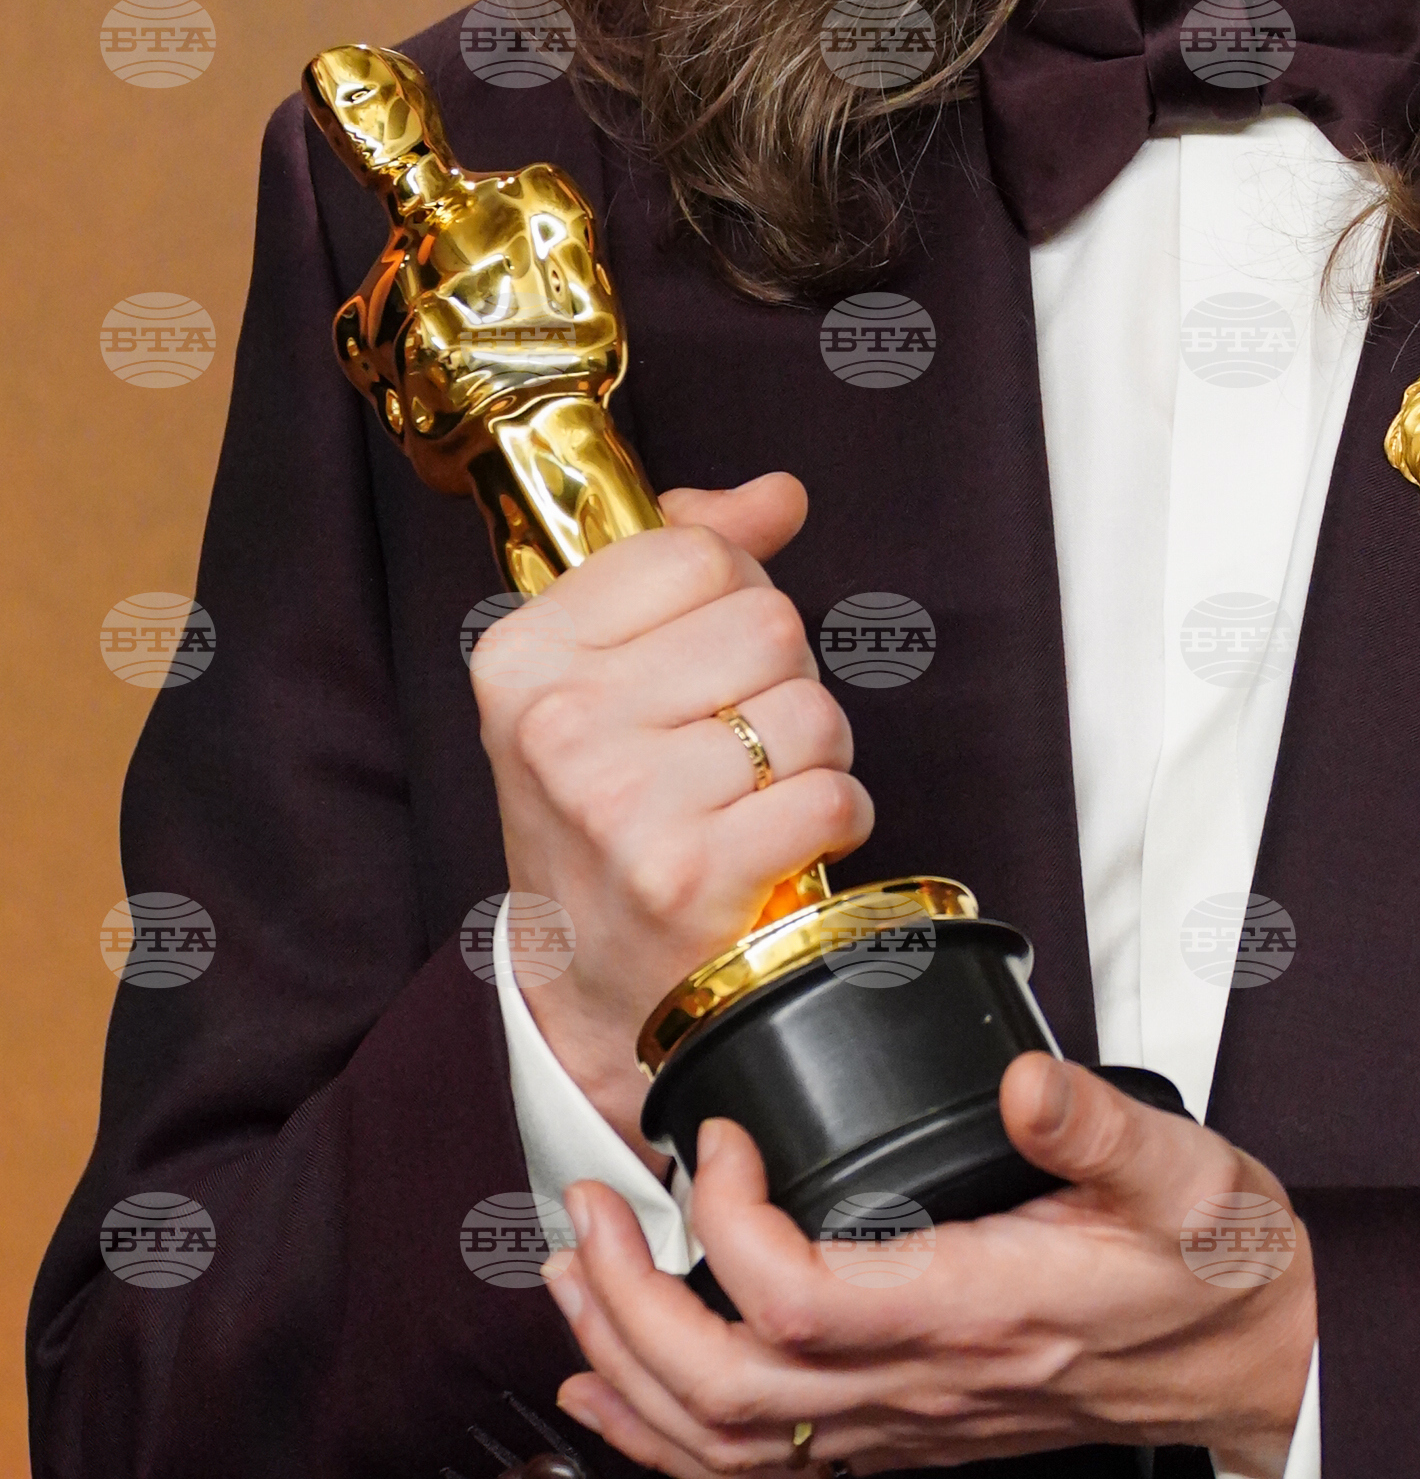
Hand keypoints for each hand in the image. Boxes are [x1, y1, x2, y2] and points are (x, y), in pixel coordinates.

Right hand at [467, 471, 875, 1155]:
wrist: (585, 983)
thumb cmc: (605, 812)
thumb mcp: (602, 679)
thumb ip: (681, 565)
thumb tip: (775, 495)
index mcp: (524, 656)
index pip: (694, 551)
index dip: (737, 594)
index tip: (710, 652)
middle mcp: (559, 723)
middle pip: (768, 622)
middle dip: (785, 677)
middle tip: (741, 737)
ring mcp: (620, 802)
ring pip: (810, 709)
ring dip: (816, 753)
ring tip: (760, 793)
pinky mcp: (688, 874)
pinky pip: (831, 794)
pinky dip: (836, 817)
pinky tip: (786, 840)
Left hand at [540, 1050, 1318, 1478]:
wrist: (1261, 1364)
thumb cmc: (1223, 1268)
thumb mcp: (1192, 1176)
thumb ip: (1102, 1129)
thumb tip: (1025, 1079)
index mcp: (982, 1312)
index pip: (804, 1302)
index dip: (730, 1222)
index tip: (721, 1135)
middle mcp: (930, 1386)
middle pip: (729, 1389)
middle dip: (628, 1304)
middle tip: (590, 1206)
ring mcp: (910, 1423)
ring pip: (727, 1442)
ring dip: (625, 1369)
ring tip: (573, 1276)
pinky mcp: (906, 1432)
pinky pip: (759, 1467)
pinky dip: (663, 1438)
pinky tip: (609, 1392)